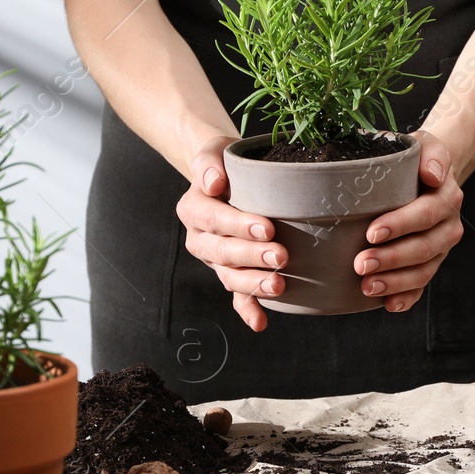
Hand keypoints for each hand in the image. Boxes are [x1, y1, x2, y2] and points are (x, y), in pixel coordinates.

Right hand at [176, 135, 286, 332]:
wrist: (227, 177)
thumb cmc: (226, 162)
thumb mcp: (213, 150)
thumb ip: (208, 162)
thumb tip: (214, 183)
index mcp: (193, 209)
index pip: (213, 219)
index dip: (239, 225)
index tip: (269, 227)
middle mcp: (200, 238)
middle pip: (222, 252)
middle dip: (252, 257)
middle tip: (281, 257)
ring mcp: (216, 260)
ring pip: (229, 277)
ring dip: (253, 284)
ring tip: (279, 285)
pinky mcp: (232, 273)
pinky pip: (236, 296)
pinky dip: (248, 309)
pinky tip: (261, 323)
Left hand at [355, 131, 464, 312]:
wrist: (430, 173)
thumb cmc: (416, 158)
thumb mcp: (424, 144)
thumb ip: (431, 154)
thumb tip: (432, 175)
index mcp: (446, 196)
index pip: (426, 213)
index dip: (401, 225)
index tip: (372, 232)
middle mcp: (448, 225)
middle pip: (424, 247)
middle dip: (392, 259)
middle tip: (360, 264)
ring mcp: (440, 247)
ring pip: (423, 270)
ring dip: (395, 282)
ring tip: (367, 286)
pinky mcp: (430, 263)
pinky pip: (422, 286)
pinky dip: (407, 298)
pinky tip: (388, 305)